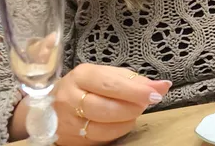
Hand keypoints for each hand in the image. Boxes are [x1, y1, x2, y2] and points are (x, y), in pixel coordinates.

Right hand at [26, 64, 170, 144]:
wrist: (50, 105)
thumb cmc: (87, 86)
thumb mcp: (108, 75)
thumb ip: (135, 80)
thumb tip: (163, 86)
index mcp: (81, 76)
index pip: (110, 84)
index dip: (135, 91)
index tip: (155, 95)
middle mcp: (69, 98)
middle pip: (106, 109)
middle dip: (133, 108)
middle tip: (146, 104)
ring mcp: (67, 122)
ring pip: (104, 128)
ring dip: (127, 121)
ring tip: (132, 112)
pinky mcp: (71, 140)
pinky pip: (101, 139)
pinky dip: (117, 131)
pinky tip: (119, 122)